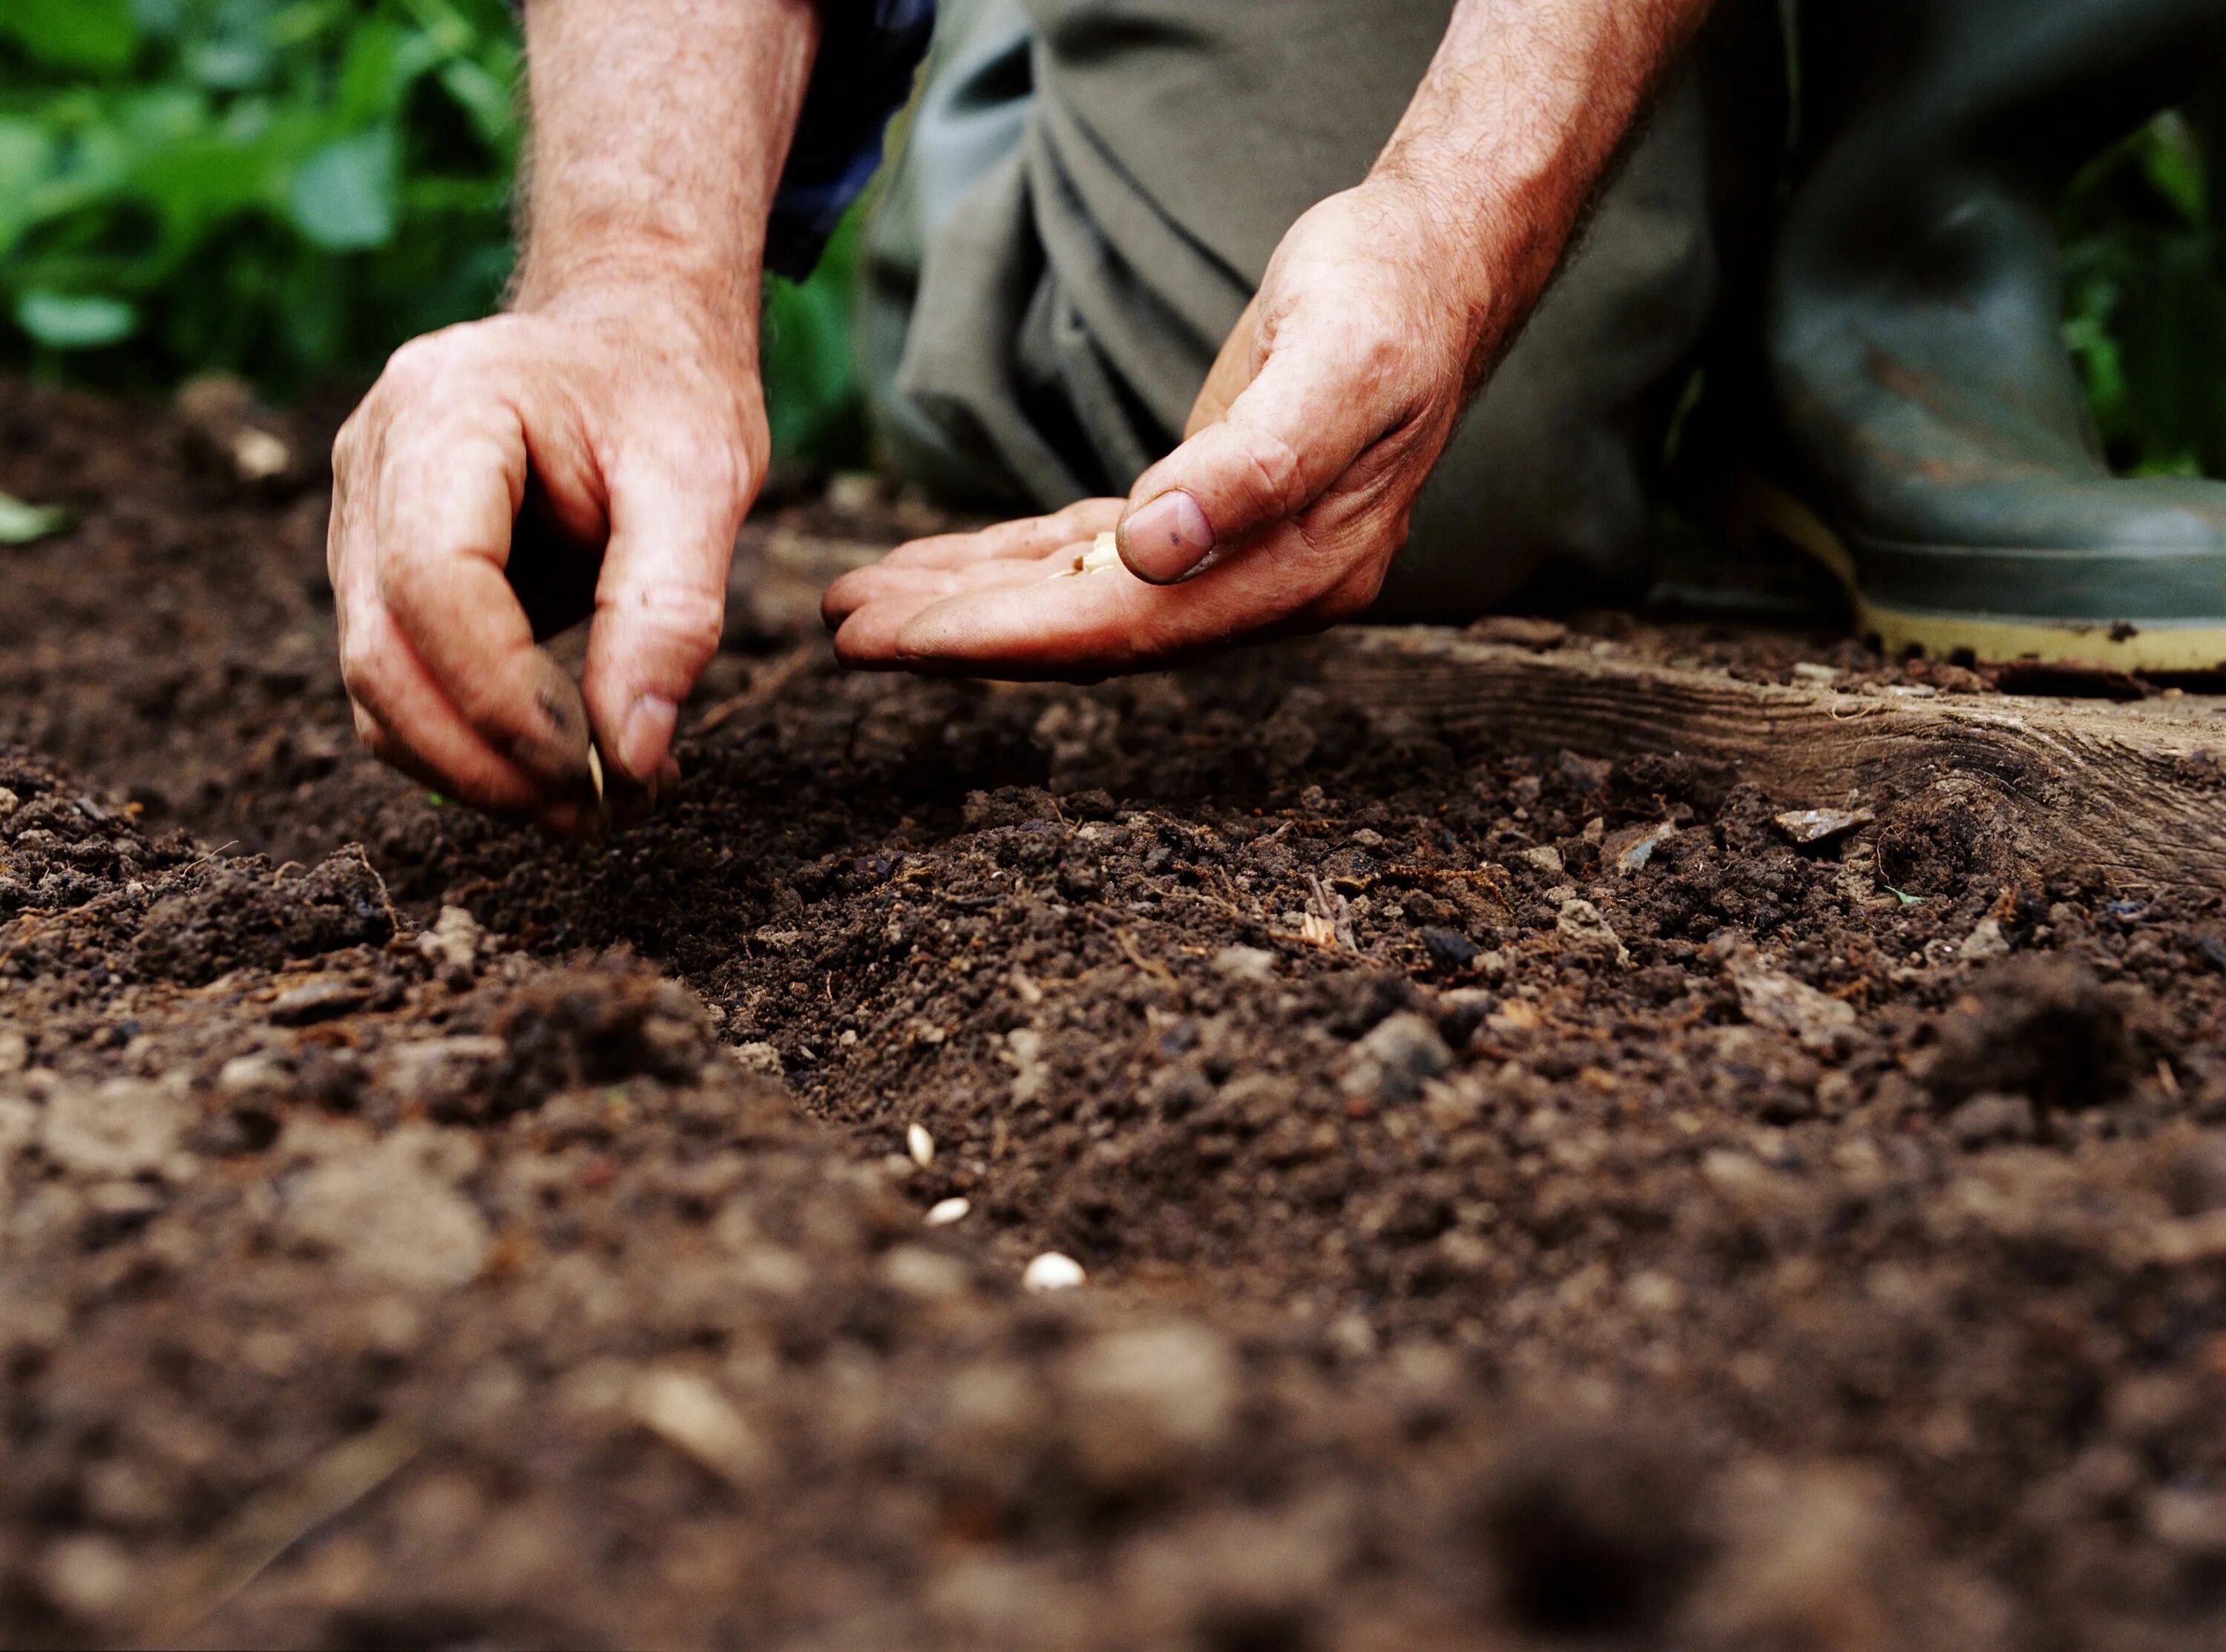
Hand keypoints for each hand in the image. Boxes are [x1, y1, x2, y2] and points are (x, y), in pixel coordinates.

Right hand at [329, 278, 763, 830]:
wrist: (627, 335)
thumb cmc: (668, 391)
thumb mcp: (704, 481)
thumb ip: (670, 614)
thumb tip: (634, 759)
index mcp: (443, 412)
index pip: (433, 585)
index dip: (507, 698)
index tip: (603, 768)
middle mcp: (372, 464)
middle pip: (382, 657)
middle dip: (489, 762)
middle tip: (606, 818)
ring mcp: (359, 521)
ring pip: (377, 693)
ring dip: (479, 775)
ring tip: (601, 806)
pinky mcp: (379, 573)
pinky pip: (402, 689)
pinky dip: (475, 749)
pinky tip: (569, 764)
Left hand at [822, 180, 1488, 677]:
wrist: (1440, 260)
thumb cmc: (1389, 299)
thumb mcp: (1335, 366)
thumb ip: (1252, 467)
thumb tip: (1155, 551)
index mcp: (1295, 572)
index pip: (1123, 628)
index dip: (1005, 638)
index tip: (901, 641)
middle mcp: (1262, 587)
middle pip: (1085, 632)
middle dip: (962, 634)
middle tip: (846, 632)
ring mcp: (1236, 559)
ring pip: (1076, 599)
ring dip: (971, 601)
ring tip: (863, 601)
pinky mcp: (1206, 516)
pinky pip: (1092, 557)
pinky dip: (1015, 563)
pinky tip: (947, 564)